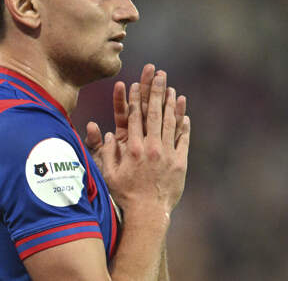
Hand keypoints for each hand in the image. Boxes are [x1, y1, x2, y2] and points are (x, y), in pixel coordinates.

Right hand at [86, 70, 190, 214]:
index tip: (136, 82)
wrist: (147, 214)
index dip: (135, 97)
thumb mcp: (107, 173)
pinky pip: (183, 139)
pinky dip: (184, 125)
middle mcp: (151, 147)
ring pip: (169, 122)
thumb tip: (103, 131)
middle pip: (153, 113)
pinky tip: (184, 113)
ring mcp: (167, 153)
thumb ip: (105, 151)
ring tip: (172, 88)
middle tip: (158, 73)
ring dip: (171, 104)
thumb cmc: (124, 194)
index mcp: (133, 148)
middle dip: (156, 90)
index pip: (134, 116)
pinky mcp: (180, 162)